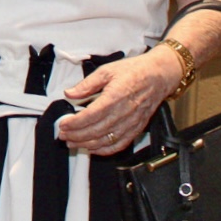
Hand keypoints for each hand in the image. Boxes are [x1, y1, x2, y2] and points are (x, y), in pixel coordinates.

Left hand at [54, 50, 179, 155]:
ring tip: (73, 142)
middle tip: (63, 135)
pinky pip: (119, 145)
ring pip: (106, 140)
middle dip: (76, 135)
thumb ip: (86, 84)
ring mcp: (131, 123)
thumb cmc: (134, 71)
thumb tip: (70, 93)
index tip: (63, 125)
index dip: (75, 123)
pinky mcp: (136, 129)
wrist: (158, 76)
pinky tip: (93, 148)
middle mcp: (124, 113)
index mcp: (115, 96)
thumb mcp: (106, 71)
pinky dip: (104, 150)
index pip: (90, 116)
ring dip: (87, 144)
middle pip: (96, 130)